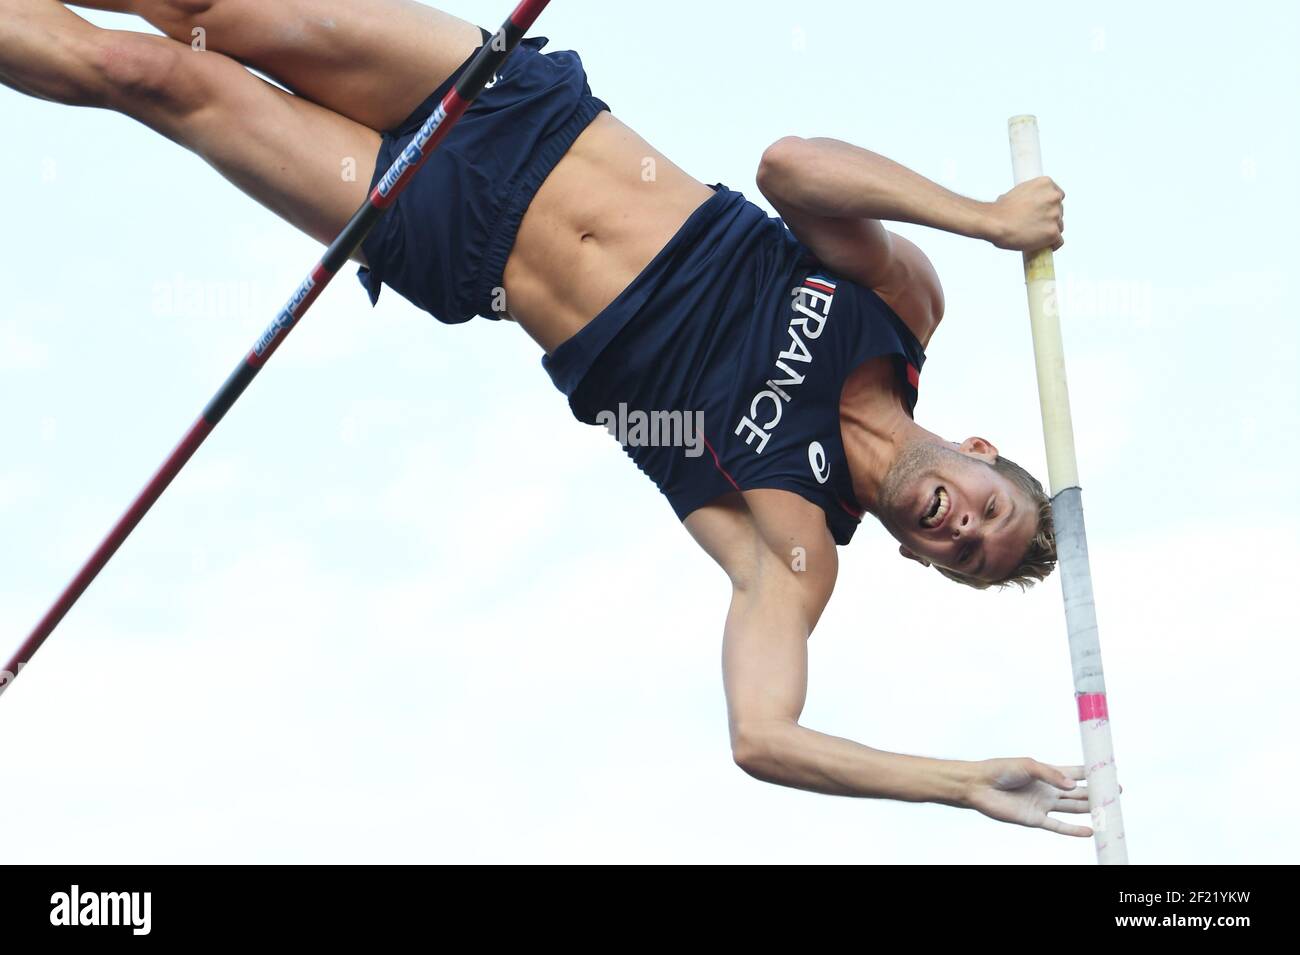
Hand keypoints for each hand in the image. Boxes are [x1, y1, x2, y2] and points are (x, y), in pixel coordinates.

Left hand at [962, 757, 1102, 836]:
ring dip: (1090, 810)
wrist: (979, 785)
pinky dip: (1074, 830)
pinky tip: (1090, 831)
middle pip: (1079, 793)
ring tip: (1109, 812)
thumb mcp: (1028, 765)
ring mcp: (1043, 805)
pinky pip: (1059, 826)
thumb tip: (1073, 785)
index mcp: (1048, 773)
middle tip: (1117, 793)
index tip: (1111, 771)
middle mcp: (1049, 789)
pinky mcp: (1035, 819)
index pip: (1076, 773)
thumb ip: (1051, 774)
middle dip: (1097, 793)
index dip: (1092, 772)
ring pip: (1073, 809)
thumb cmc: (1001, 769)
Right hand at [986, 176, 1064, 251]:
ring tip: (1035, 236)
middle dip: (1049, 219)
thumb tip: (1029, 207)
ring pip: (1059, 226)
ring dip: (1049, 231)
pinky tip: (1044, 246)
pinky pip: (1059, 241)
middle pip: (1059, 211)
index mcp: (1046, 183)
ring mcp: (1055, 215)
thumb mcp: (1016, 193)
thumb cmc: (999, 210)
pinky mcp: (1053, 232)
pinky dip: (1052, 245)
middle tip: (1035, 225)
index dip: (1049, 205)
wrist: (994, 222)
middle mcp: (1054, 197)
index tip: (1042, 212)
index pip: (1057, 195)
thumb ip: (1029, 197)